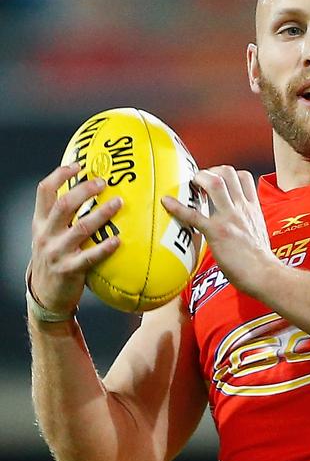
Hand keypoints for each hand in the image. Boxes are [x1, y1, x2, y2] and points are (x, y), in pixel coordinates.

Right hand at [30, 163, 122, 314]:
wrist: (45, 295)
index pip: (44, 191)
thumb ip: (62, 218)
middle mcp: (46, 234)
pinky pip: (89, 257)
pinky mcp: (69, 270)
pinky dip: (104, 248)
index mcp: (40, 222)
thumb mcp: (49, 236)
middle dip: (84, 190)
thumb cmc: (54, 260)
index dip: (60, 175)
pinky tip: (118, 241)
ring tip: (119, 203)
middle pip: (64, 205)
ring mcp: (57, 252)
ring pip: (80, 228)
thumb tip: (87, 194)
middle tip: (103, 182)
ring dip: (101, 214)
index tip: (78, 165)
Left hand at [162, 165, 276, 297]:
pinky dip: (177, 207)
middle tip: (200, 181)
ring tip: (191, 185)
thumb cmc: (261, 261)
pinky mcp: (217, 232)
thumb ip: (248, 223)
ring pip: (214, 182)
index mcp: (252, 208)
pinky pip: (194, 215)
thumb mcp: (259, 233)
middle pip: (228, 172)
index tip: (217, 179)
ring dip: (199, 179)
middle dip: (211, 171)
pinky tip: (166, 202)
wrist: (264, 274)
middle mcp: (241, 208)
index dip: (227, 173)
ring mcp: (229, 218)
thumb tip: (238, 227)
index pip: (244, 177)